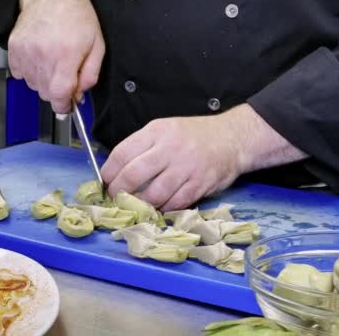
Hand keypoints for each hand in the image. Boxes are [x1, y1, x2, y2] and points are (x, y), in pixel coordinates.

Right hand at [9, 0, 104, 112]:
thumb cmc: (75, 16)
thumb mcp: (97, 45)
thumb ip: (90, 74)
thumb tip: (79, 94)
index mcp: (65, 56)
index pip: (58, 96)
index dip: (63, 106)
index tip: (66, 105)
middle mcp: (43, 56)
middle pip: (46, 93)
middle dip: (56, 91)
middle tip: (64, 76)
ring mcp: (26, 53)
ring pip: (33, 85)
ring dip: (43, 81)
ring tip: (51, 62)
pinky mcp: (14, 48)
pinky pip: (19, 74)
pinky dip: (29, 72)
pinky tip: (38, 59)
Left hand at [101, 104, 307, 210]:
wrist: (232, 138)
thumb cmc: (193, 136)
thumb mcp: (164, 129)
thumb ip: (142, 146)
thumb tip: (116, 170)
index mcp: (156, 132)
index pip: (122, 153)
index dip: (109, 172)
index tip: (106, 181)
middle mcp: (170, 148)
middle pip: (133, 175)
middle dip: (119, 191)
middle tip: (116, 197)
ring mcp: (186, 167)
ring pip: (153, 194)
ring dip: (141, 204)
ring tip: (136, 205)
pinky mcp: (200, 184)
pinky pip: (174, 203)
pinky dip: (163, 208)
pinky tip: (158, 206)